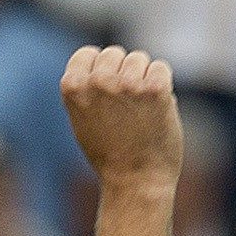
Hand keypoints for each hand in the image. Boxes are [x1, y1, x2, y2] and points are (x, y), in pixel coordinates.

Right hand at [61, 45, 181, 191]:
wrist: (135, 182)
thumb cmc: (109, 154)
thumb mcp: (82, 119)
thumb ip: (86, 88)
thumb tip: (100, 60)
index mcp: (73, 86)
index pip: (88, 54)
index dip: (99, 71)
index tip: (104, 97)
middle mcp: (98, 81)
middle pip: (115, 53)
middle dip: (122, 74)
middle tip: (123, 110)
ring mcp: (127, 83)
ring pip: (139, 59)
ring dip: (142, 80)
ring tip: (138, 113)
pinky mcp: (154, 88)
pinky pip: (160, 69)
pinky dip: (162, 87)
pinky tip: (154, 112)